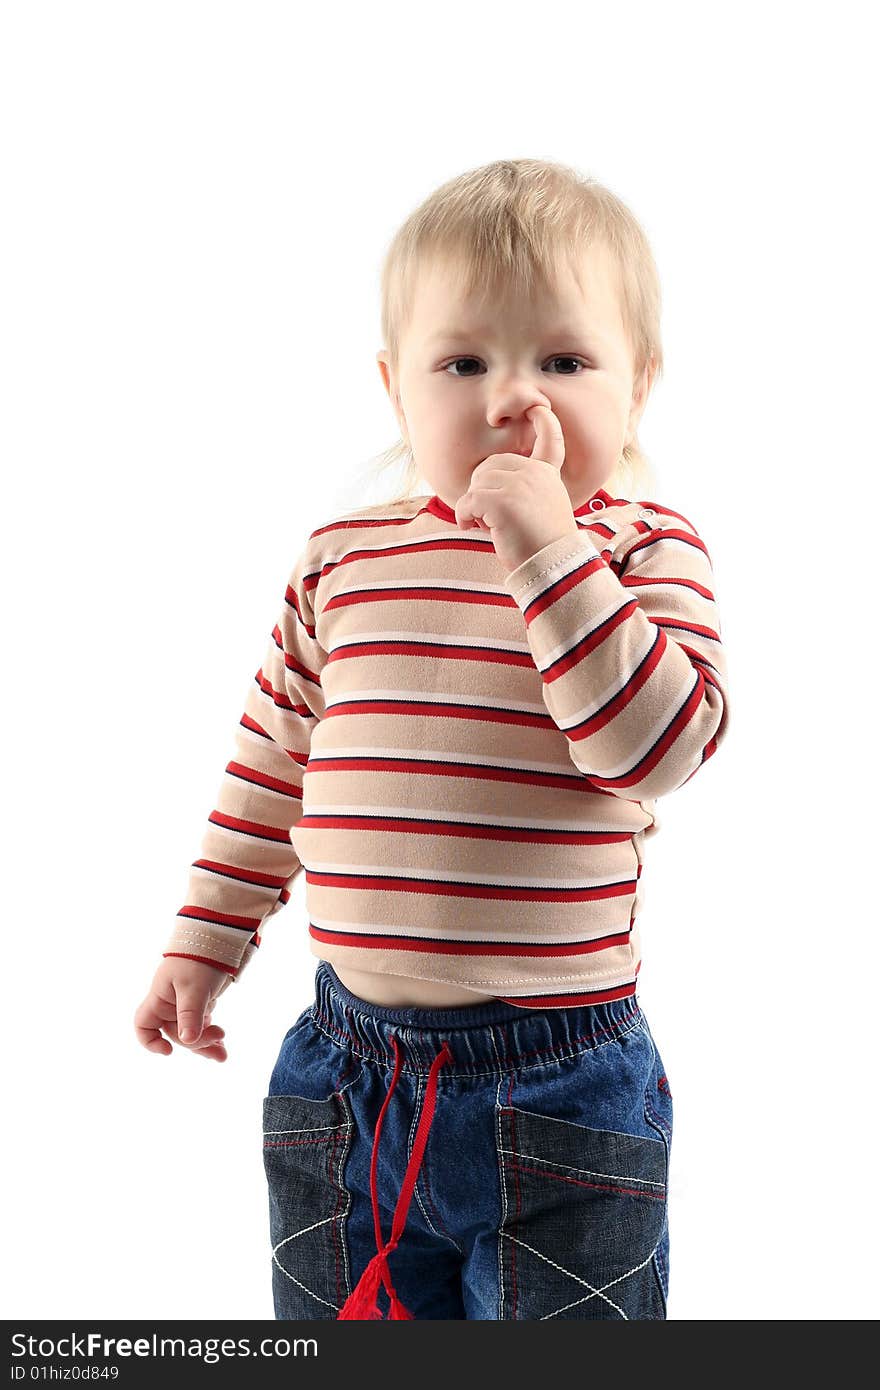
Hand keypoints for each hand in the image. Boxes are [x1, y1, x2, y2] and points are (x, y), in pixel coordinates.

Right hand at [134, 957, 231, 1060]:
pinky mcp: (200, 1001)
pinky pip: (201, 1024)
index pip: (143, 1024)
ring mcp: (185, 1003)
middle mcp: (169, 1003)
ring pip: (191, 1031)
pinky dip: (210, 1033)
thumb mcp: (195, 988)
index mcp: (160, 998)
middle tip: (219, 1042)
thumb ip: (190, 1014)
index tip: (169, 1051)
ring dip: (206, 1043)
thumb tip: (188, 1041)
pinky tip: (222, 1042)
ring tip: (223, 1055)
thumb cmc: (201, 959)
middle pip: (175, 1032)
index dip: (150, 1041)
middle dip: (196, 1042)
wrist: (219, 937)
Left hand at [454, 404, 579, 574]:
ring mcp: (519, 484)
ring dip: (472, 506)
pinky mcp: (503, 500)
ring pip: (476, 484)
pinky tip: (471, 527)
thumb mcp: (541, 510)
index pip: (550, 440)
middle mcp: (535, 474)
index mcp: (547, 475)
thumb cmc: (542, 547)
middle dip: (481, 488)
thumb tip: (483, 488)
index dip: (545, 423)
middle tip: (487, 516)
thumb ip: (523, 490)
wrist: (553, 567)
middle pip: (490, 466)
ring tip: (484, 525)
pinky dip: (463, 515)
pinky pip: (467, 500)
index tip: (539, 407)